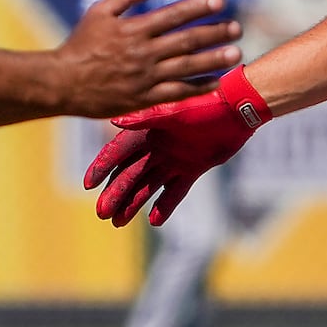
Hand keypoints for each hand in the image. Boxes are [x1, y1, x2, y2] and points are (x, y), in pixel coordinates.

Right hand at [49, 0, 241, 120]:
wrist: (62, 83)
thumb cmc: (80, 45)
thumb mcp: (98, 12)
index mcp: (134, 29)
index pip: (173, 15)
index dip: (198, 6)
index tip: (220, 0)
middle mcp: (143, 53)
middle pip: (186, 40)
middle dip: (214, 32)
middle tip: (237, 27)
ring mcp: (145, 77)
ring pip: (187, 67)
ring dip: (213, 59)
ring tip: (235, 53)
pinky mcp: (144, 99)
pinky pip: (177, 93)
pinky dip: (198, 87)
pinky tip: (216, 82)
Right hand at [86, 66, 270, 225]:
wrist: (238, 108)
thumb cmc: (205, 104)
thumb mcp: (174, 111)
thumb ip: (145, 119)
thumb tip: (113, 122)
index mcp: (148, 131)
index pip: (119, 152)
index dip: (103, 167)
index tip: (88, 185)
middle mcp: (157, 147)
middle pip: (130, 174)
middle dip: (116, 193)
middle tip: (102, 213)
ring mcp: (174, 159)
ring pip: (148, 186)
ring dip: (133, 203)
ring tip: (118, 222)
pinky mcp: (193, 168)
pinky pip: (176, 191)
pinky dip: (166, 205)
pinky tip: (154, 220)